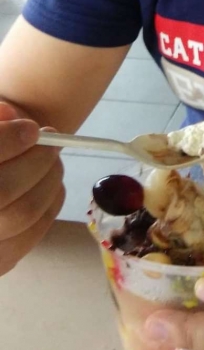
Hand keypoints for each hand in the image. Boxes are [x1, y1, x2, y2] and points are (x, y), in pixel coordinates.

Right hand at [0, 100, 64, 275]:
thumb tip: (10, 114)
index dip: (9, 139)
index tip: (32, 128)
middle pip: (3, 189)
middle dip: (37, 160)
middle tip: (50, 142)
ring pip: (23, 213)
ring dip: (49, 181)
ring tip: (51, 163)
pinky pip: (31, 236)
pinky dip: (50, 206)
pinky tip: (49, 188)